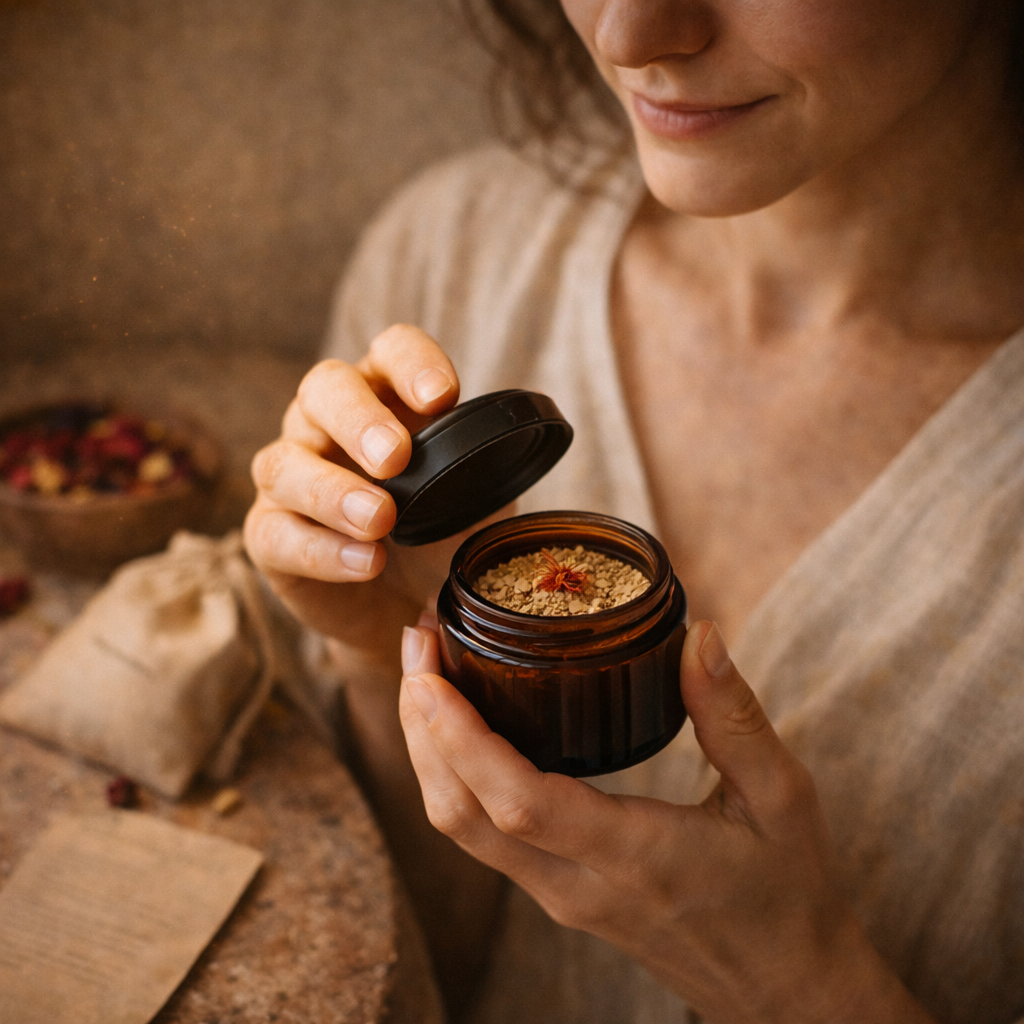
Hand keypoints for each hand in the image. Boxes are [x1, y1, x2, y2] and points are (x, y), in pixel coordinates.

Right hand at [243, 324, 463, 657]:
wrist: (408, 606)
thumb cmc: (439, 536)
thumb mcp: (474, 503)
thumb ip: (485, 479)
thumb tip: (510, 466)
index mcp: (386, 397)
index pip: (391, 352)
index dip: (412, 363)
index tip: (443, 397)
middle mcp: (327, 423)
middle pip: (324, 389)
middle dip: (359, 420)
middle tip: (396, 457)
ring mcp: (290, 476)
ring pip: (283, 463)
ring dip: (332, 491)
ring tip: (380, 520)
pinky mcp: (271, 535)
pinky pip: (277, 534)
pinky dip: (323, 550)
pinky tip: (366, 563)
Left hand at [398, 620, 934, 1023]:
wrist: (788, 993)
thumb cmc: (790, 895)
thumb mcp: (781, 797)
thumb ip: (734, 715)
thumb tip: (699, 633)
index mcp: (632, 858)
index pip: (516, 802)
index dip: (460, 737)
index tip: (430, 671)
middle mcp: (577, 886)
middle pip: (463, 814)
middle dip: (423, 727)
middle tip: (418, 644)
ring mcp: (560, 898)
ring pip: (462, 830)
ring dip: (429, 752)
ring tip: (426, 674)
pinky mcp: (559, 895)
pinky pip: (483, 837)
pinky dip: (455, 778)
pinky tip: (459, 728)